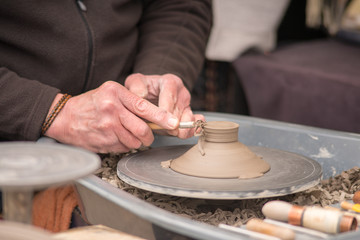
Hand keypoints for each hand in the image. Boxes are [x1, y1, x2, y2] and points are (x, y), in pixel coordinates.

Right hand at [44, 81, 178, 152]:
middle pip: (142, 129)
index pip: (143, 106)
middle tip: (150, 136)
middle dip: (150, 136)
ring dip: (136, 141)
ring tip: (127, 134)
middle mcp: (112, 110)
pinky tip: (115, 137)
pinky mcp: (104, 142)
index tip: (174, 122)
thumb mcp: (110, 93)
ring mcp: (107, 127)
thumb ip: (130, 101)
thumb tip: (155, 115)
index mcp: (115, 94)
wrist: (64, 118)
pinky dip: (124, 145)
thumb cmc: (91, 104)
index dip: (161, 116)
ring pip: (134, 141)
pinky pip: (123, 147)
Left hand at [125, 73, 204, 138]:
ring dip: (180, 127)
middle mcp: (182, 92)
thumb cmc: (143, 89)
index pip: (170, 95)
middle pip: (179, 109)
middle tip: (161, 128)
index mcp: (170, 82)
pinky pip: (197, 122)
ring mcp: (187, 104)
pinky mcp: (191, 115)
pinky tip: (183, 134)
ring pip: (188, 117)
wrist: (151, 95)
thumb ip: (136, 87)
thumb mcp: (135, 83)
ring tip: (171, 132)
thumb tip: (141, 95)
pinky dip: (192, 129)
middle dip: (170, 121)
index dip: (164, 109)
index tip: (158, 119)